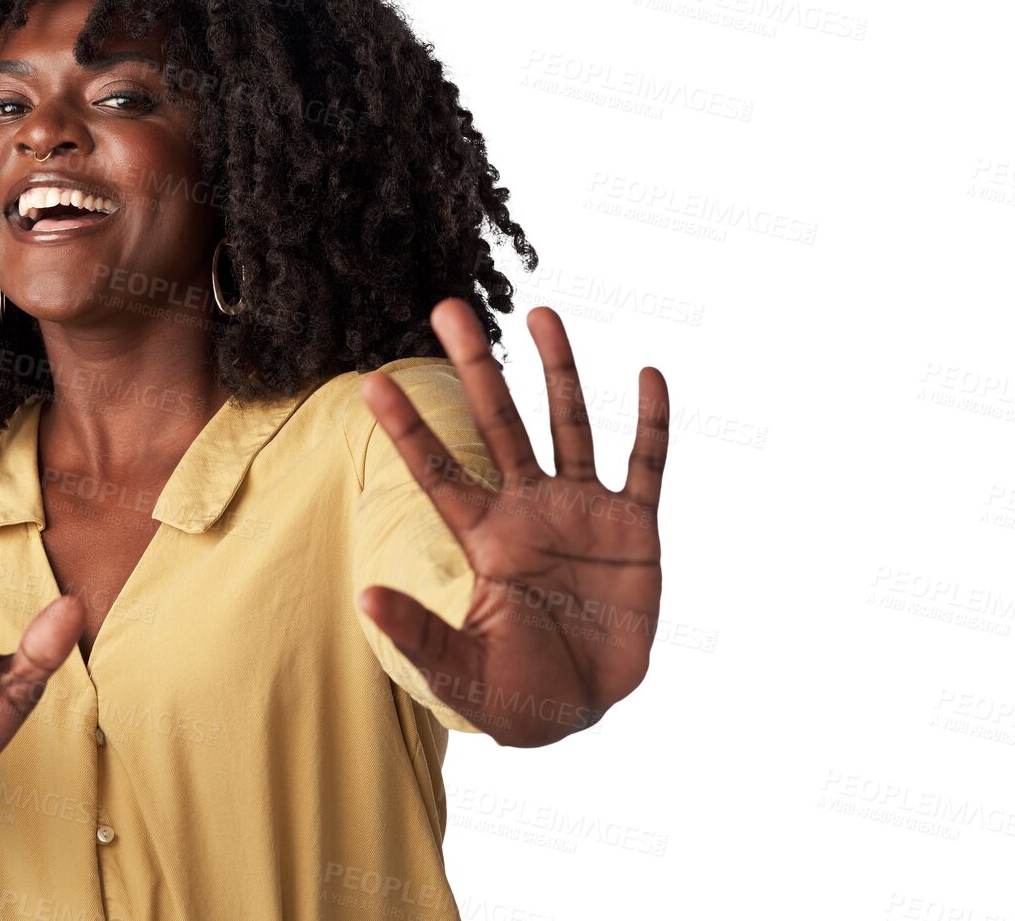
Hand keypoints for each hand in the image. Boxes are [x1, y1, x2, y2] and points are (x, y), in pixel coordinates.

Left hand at [355, 299, 669, 746]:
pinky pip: (645, 465)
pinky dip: (650, 423)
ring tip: (541, 312)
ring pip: (567, 424)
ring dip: (557, 371)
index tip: (371, 382)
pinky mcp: (633, 528)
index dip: (407, 428)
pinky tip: (647, 374)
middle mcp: (528, 508)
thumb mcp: (461, 671)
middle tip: (447, 307)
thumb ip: (419, 635)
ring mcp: (581, 511)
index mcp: (483, 536)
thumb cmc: (513, 692)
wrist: (582, 706)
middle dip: (475, 366)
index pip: (436, 470)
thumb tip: (364, 598)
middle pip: (497, 423)